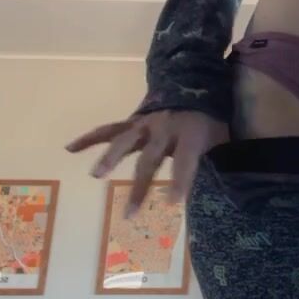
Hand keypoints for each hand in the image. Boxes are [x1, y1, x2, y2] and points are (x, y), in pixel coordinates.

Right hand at [66, 110, 228, 213]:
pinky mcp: (133, 122)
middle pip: (151, 160)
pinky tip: (70, 148)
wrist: (194, 84)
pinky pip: (109, 130)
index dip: (181, 181)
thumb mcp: (221, 139)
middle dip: (141, 187)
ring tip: (96, 175)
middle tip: (130, 213)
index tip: (174, 203)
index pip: (187, 162)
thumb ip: (218, 161)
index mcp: (192, 135)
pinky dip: (89, 138)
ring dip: (110, 158)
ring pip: (125, 142)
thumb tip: (228, 193)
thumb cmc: (210, 120)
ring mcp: (146, 124)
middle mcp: (165, 130)